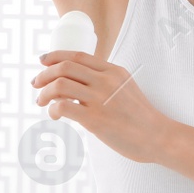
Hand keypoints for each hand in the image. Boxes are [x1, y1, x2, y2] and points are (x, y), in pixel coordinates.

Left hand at [31, 51, 172, 162]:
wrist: (157, 136)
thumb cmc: (139, 115)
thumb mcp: (125, 86)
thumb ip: (105, 79)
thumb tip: (76, 80)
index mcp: (113, 70)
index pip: (77, 56)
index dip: (55, 56)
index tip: (43, 61)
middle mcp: (105, 81)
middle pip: (64, 68)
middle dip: (44, 74)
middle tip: (36, 84)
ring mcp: (100, 100)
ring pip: (60, 85)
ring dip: (44, 92)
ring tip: (41, 101)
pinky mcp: (95, 120)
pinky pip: (64, 107)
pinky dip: (53, 109)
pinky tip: (55, 115)